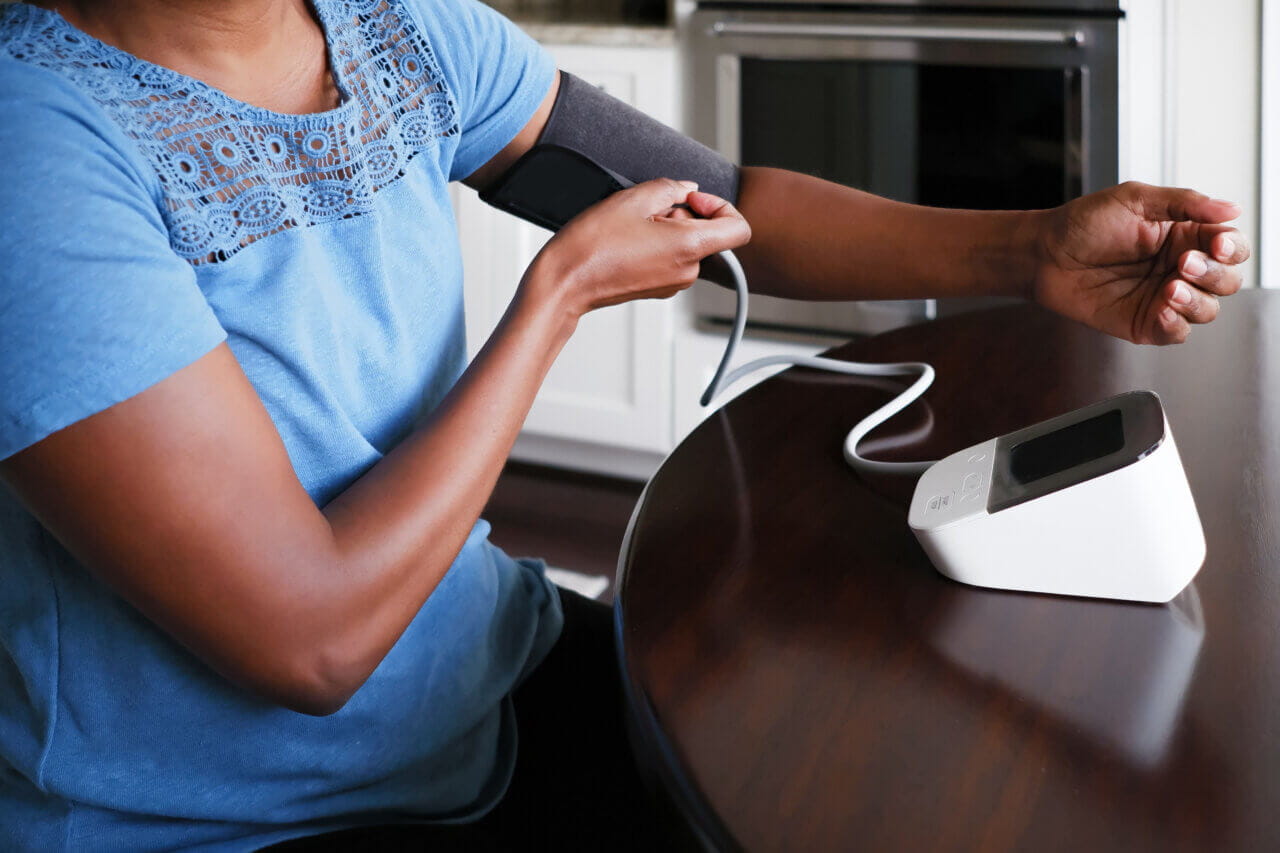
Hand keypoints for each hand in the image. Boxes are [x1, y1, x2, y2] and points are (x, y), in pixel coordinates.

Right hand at [521, 179, 750, 320]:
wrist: (566, 282)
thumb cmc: (593, 244)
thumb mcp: (634, 199)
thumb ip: (670, 188)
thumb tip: (687, 189)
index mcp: (689, 248)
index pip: (739, 229)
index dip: (720, 206)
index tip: (690, 199)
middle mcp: (688, 271)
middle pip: (708, 234)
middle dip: (684, 214)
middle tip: (648, 211)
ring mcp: (673, 283)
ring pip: (687, 245)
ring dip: (667, 228)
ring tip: (633, 226)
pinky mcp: (658, 288)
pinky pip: (671, 259)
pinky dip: (657, 244)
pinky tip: (628, 240)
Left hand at [1033, 182, 1248, 344]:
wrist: (1044, 254)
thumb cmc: (1083, 224)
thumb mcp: (1135, 199)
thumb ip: (1183, 203)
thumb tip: (1231, 208)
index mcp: (1184, 236)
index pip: (1229, 246)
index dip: (1231, 247)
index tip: (1217, 244)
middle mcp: (1179, 268)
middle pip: (1227, 281)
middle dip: (1214, 274)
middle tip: (1185, 264)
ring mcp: (1162, 297)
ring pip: (1207, 309)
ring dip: (1197, 300)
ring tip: (1169, 288)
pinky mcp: (1143, 322)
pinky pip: (1176, 332)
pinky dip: (1176, 324)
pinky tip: (1162, 309)